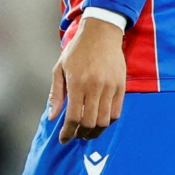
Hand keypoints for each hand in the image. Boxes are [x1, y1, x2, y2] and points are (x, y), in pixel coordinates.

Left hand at [49, 17, 125, 142]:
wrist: (101, 34)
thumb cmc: (76, 51)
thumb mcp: (59, 69)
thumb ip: (56, 94)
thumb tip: (53, 117)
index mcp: (77, 83)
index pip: (73, 117)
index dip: (68, 132)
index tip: (63, 139)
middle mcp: (94, 87)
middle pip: (90, 123)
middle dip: (81, 134)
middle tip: (75, 136)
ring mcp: (110, 88)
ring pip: (104, 121)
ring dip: (95, 131)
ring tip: (87, 133)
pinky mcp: (121, 87)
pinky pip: (116, 113)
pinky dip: (108, 122)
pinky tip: (100, 122)